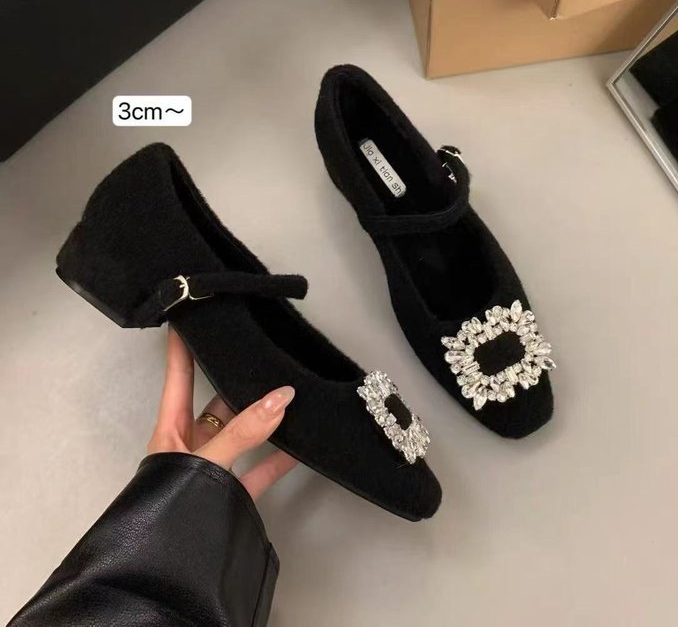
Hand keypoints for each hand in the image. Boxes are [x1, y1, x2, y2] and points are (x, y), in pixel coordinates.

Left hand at [148, 327, 297, 497]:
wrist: (172, 568)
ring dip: (265, 418)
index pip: (176, 377)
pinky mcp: (233, 492)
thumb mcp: (204, 463)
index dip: (181, 347)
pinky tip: (301, 443)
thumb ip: (243, 433)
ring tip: (289, 391)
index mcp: (170, 430)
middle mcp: (191, 444)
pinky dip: (280, 456)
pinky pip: (260, 467)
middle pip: (217, 402)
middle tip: (258, 351)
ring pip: (243, 433)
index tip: (187, 316)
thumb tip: (280, 398)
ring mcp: (214, 467)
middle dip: (237, 380)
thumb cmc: (170, 508)